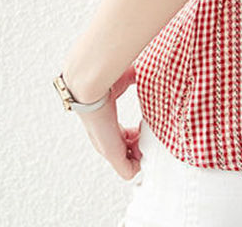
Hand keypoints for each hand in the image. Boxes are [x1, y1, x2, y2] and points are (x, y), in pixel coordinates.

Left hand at [68, 65, 142, 179]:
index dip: (137, 133)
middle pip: (128, 154)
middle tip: (148, 132)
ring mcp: (108, 149)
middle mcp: (106, 140)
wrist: (91, 89)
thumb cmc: (105, 81)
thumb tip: (150, 69)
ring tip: (147, 137)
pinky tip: (143, 145)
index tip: (145, 124)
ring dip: (142, 153)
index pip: (124, 138)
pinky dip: (140, 162)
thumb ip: (137, 78)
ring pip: (130, 163)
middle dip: (141, 145)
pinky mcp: (112, 155)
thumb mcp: (127, 79)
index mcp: (108, 125)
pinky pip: (129, 171)